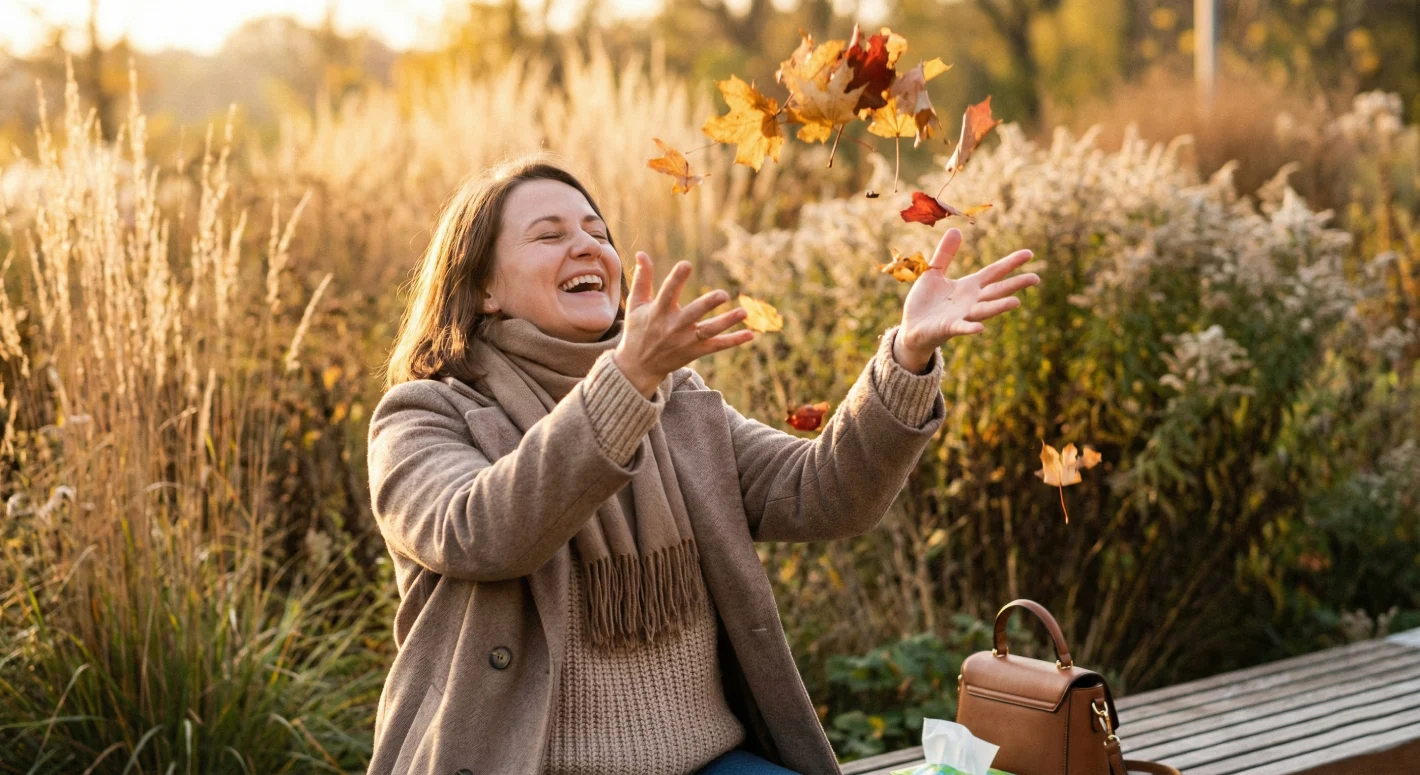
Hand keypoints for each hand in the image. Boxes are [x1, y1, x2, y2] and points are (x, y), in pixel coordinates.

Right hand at [612, 251, 754, 397]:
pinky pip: (717, 346)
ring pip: (709, 331)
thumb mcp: (636, 304)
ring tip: (744, 312)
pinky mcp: (695, 352)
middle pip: (693, 314)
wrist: (638, 366)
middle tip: (723, 294)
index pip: (667, 293)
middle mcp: (673, 326)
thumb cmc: (638, 329)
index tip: (686, 264)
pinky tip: (751, 334)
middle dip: (707, 304)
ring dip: (727, 322)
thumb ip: (642, 278)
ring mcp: (686, 341)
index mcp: (658, 311)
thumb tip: (641, 252)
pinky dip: (734, 341)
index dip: (676, 279)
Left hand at [893, 227, 1040, 371]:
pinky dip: (970, 327)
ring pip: (984, 310)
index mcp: (969, 287)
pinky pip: (961, 327)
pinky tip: (980, 328)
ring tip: (1016, 301)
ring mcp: (961, 316)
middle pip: (996, 291)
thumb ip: (945, 254)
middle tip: (1036, 278)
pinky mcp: (948, 327)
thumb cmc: (925, 302)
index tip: (1029, 254)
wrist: (911, 327)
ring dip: (999, 306)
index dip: (1010, 263)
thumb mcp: (933, 272)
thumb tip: (955, 229)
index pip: (994, 272)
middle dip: (1015, 284)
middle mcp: (971, 301)